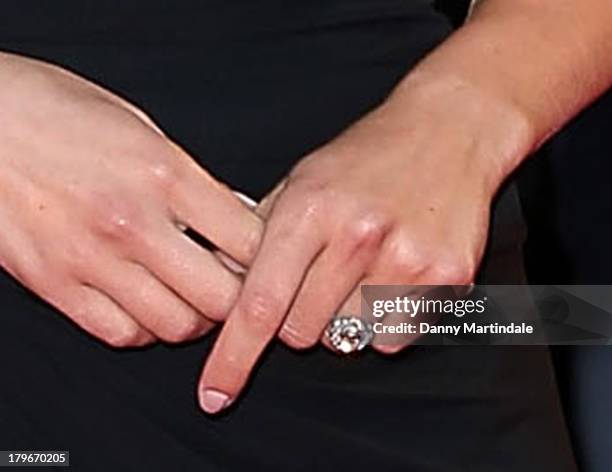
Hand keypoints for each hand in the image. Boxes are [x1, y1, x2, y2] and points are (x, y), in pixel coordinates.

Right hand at [0, 52, 261, 346]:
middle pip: (221, 298)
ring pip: (174, 326)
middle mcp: (132, 222)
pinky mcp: (54, 284)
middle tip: (232, 286)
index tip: (262, 258)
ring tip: (191, 297)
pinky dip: (145, 329)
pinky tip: (146, 306)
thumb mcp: (142, 126)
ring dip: (195, 319)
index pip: (248, 241)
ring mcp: (91, 259)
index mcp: (163, 173)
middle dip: (239, 299)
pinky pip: (120, 333)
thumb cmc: (57, 111)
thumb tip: (236, 216)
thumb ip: (193, 179)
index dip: (267, 257)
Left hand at [197, 78, 530, 412]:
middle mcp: (357, 235)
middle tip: (320, 276)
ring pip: (347, 340)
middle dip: (298, 317)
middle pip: (301, 333)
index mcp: (310, 209)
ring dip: (343, 318)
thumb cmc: (367, 158)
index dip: (233, 356)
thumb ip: (258, 237)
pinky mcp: (446, 277)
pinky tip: (392, 277)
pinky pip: (393, 338)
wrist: (447, 130)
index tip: (215, 394)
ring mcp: (406, 258)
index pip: (260, 303)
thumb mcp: (300, 181)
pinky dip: (384, 321)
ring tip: (363, 268)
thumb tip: (223, 289)